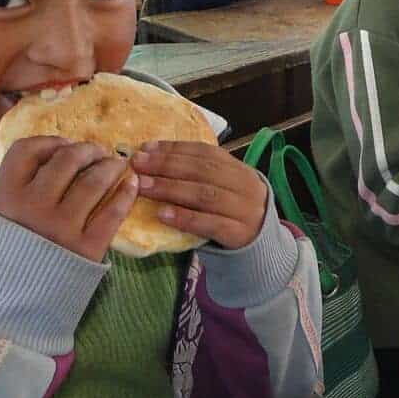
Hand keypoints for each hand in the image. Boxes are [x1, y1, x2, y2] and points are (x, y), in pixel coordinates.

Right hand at [0, 138, 137, 262]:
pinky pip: (113, 211)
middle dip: (87, 150)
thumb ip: (18, 190)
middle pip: (67, 160)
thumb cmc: (9, 258)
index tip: (65, 145)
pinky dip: (125, 193)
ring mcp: (62, 227)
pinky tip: (131, 184)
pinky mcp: (86, 248)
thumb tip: (52, 157)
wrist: (12, 307)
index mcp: (7, 198)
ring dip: (110, 166)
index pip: (26, 151)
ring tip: (117, 165)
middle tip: (98, 152)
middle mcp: (34, 207)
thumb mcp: (0, 219)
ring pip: (94, 181)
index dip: (50, 142)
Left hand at [132, 141, 268, 248]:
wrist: (260, 248)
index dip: (174, 149)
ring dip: (170, 189)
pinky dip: (185, 218)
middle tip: (138, 165)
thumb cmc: (231, 215)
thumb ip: (198, 176)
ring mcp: (244, 210)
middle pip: (202, 171)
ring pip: (204, 195)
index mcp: (239, 169)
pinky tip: (162, 215)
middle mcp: (245, 186)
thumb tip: (152, 160)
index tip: (145, 149)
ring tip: (144, 186)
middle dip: (167, 166)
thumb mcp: (223, 189)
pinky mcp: (239, 234)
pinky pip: (209, 224)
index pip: (205, 152)